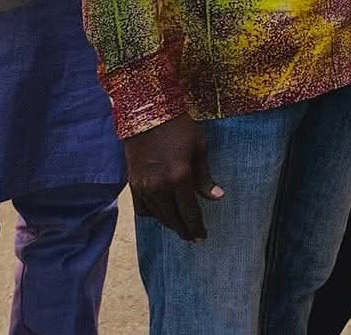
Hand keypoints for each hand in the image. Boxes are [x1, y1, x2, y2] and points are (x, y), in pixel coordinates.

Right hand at [124, 116, 220, 241]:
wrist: (148, 113)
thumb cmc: (180, 127)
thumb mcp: (200, 147)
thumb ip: (205, 176)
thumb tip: (217, 198)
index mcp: (180, 178)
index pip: (190, 212)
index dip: (197, 227)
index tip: (202, 237)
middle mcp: (160, 187)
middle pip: (173, 218)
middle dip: (184, 230)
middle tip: (193, 238)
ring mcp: (144, 187)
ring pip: (158, 216)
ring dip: (169, 224)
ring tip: (180, 228)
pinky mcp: (133, 183)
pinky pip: (142, 208)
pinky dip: (153, 214)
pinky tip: (161, 214)